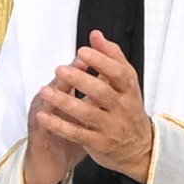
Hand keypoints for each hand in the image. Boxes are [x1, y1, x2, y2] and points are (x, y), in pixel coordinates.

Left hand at [25, 36, 154, 183]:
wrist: (140, 149)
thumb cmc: (128, 108)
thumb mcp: (126, 83)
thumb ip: (112, 57)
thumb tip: (95, 35)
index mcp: (128, 89)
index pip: (118, 73)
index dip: (101, 61)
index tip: (82, 51)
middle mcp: (122, 108)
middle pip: (101, 93)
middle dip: (80, 80)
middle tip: (59, 69)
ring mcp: (111, 127)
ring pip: (87, 114)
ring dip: (64, 102)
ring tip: (45, 91)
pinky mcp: (99, 144)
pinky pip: (77, 134)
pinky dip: (59, 126)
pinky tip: (43, 116)